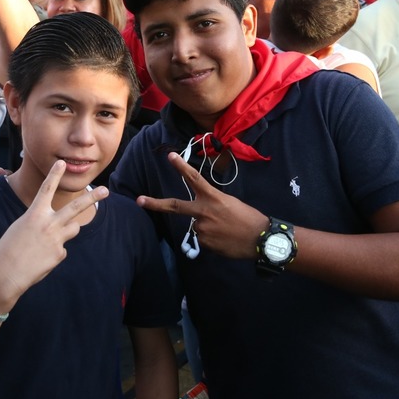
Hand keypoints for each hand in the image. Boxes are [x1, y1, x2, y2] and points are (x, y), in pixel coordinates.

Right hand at [0, 160, 107, 303]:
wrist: (5, 274)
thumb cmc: (8, 249)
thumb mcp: (21, 227)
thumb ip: (41, 222)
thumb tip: (59, 227)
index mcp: (34, 214)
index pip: (46, 189)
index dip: (54, 174)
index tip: (61, 162)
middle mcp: (48, 224)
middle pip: (75, 207)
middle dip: (92, 197)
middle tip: (105, 190)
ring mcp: (56, 239)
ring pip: (74, 228)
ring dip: (68, 230)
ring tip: (48, 240)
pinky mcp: (59, 254)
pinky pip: (62, 249)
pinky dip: (53, 253)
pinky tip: (40, 259)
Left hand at [136, 152, 266, 258]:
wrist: (259, 240)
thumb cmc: (249, 218)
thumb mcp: (230, 203)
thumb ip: (211, 204)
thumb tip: (201, 214)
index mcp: (213, 197)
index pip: (194, 178)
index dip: (181, 166)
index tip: (170, 155)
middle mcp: (203, 212)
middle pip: (174, 206)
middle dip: (154, 204)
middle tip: (139, 200)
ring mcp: (201, 228)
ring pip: (195, 225)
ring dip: (206, 226)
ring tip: (225, 230)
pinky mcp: (203, 243)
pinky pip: (202, 238)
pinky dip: (211, 238)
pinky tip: (224, 239)